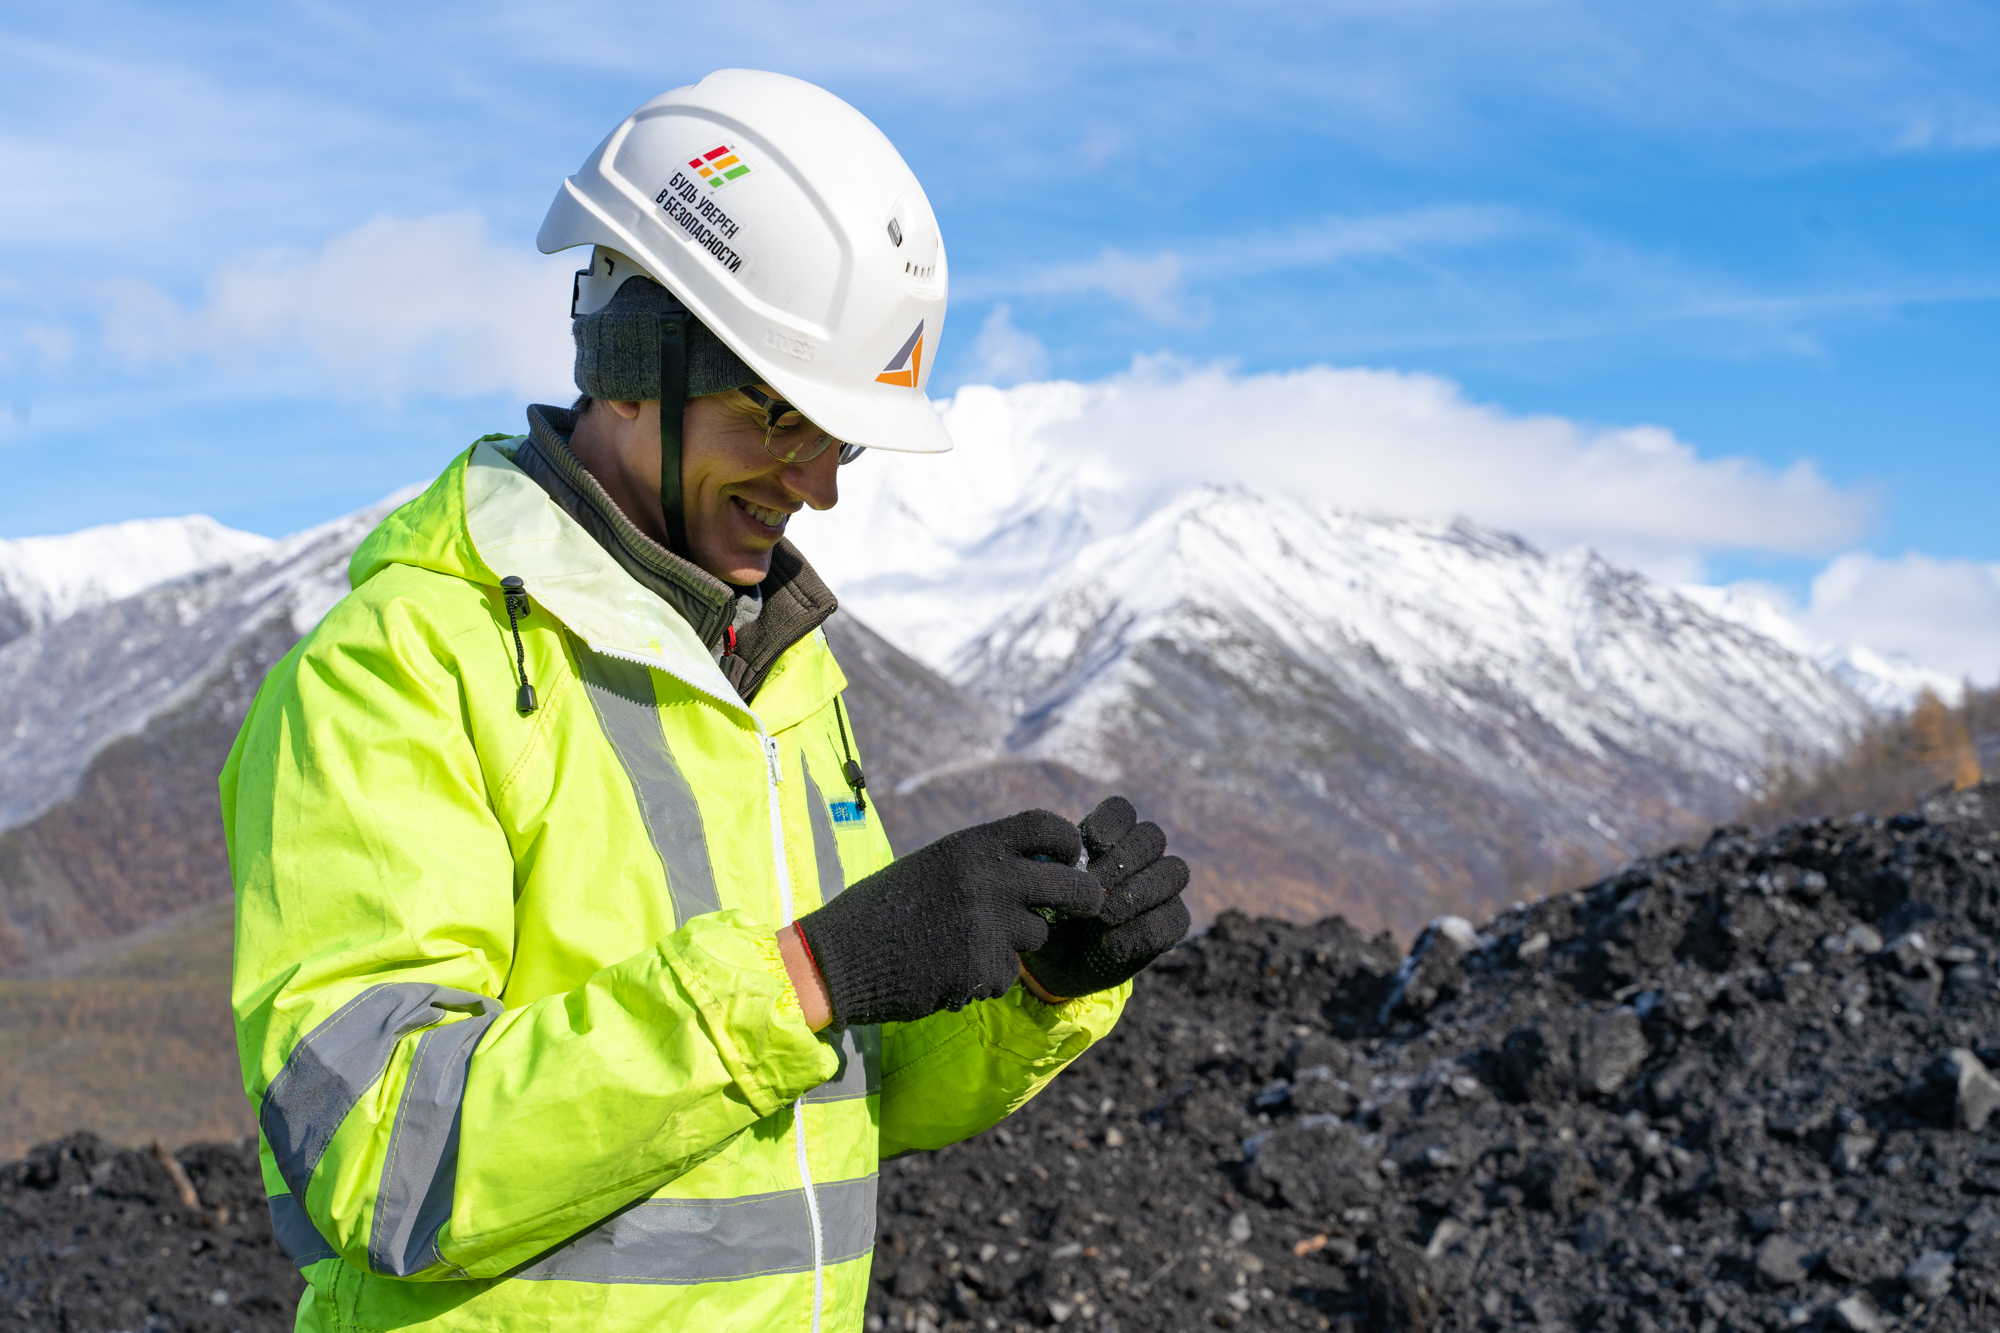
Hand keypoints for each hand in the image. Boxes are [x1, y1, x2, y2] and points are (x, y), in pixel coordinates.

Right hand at [794, 810, 1103, 1026]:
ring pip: (1037, 936)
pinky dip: (987, 975)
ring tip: (966, 942)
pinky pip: (1008, 972)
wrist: (840, 955)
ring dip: (1015, 943)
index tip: (1071, 857)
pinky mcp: (982, 968)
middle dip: (1086, 898)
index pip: (1046, 827)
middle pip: (1072, 886)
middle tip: (1088, 904)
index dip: (1067, 841)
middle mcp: (988, 880)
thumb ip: (986, 863)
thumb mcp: (938, 864)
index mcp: (973, 846)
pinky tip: (950, 969)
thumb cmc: (887, 907)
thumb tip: (1045, 869)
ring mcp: (988, 926)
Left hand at [1019, 796, 1189, 999]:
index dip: (1112, 821)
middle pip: (1152, 837)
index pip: (1122, 811)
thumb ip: (1056, 867)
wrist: (1055, 962)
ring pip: (1173, 871)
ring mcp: (1161, 888)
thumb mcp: (1044, 888)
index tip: (1092, 840)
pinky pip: (1175, 917)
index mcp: (1108, 837)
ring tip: (1102, 916)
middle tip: (1093, 883)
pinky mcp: (1170, 923)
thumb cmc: (1048, 914)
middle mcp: (1142, 856)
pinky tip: (1111, 944)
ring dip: (1137, 892)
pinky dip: (1142, 930)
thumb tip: (1070, 861)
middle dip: (1123, 859)